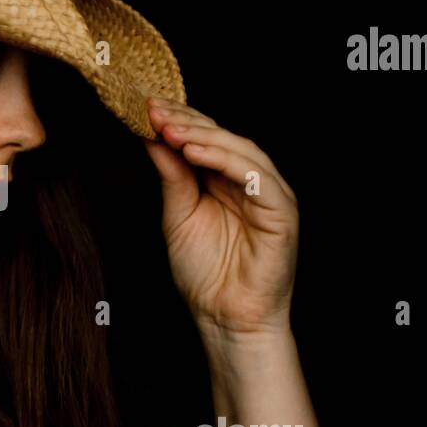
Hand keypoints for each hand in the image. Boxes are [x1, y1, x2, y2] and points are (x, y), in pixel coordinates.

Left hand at [143, 96, 298, 336]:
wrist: (224, 318)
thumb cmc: (205, 273)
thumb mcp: (178, 216)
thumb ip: (172, 177)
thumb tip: (153, 138)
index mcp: (226, 181)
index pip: (205, 139)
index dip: (178, 121)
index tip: (145, 107)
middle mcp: (249, 182)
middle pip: (222, 138)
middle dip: (186, 121)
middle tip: (154, 110)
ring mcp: (269, 194)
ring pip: (241, 150)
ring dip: (204, 136)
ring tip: (170, 129)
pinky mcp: (281, 210)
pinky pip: (255, 177)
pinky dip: (225, 160)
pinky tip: (195, 152)